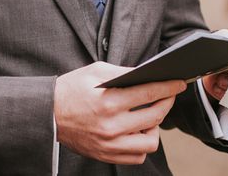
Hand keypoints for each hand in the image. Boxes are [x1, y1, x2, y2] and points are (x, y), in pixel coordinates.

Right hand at [54, 62, 186, 164]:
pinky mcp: (106, 156)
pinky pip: (137, 156)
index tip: (179, 83)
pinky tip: (139, 130)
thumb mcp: (96, 71)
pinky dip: (142, 144)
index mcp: (109, 101)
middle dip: (167, 102)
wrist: (48, 114)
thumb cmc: (72, 88)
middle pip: (154, 116)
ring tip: (151, 114)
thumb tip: (149, 73)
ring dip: (155, 127)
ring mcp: (110, 144)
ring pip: (150, 142)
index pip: (149, 93)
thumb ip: (124, 72)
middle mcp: (112, 126)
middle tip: (169, 94)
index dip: (168, 87)